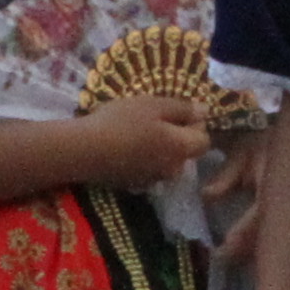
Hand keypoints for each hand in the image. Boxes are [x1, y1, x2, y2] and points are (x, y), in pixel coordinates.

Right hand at [75, 91, 210, 194]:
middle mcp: (173, 169)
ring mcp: (154, 180)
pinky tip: (125, 147)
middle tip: (154, 119)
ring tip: (138, 132)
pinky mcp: (135, 185)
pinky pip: (149, 168)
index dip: (195, 125)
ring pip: (166, 161)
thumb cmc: (121, 122)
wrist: (84, 150)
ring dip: (160, 148)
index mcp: (182, 149)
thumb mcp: (154, 105)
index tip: (176, 112)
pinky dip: (143, 158)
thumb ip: (183, 109)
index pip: (204, 140)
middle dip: (177, 137)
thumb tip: (205, 111)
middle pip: (185, 152)